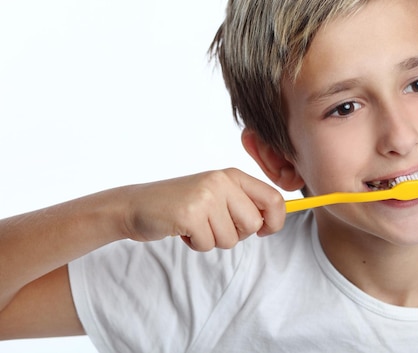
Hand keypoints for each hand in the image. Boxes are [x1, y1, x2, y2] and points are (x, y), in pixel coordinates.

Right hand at [121, 169, 285, 250]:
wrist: (137, 204)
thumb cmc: (181, 204)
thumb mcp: (216, 195)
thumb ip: (244, 204)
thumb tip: (274, 221)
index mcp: (233, 175)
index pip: (274, 198)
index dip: (276, 221)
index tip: (264, 231)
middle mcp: (222, 182)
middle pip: (253, 224)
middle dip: (236, 234)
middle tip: (213, 225)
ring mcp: (206, 196)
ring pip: (231, 239)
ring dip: (212, 240)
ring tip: (195, 225)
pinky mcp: (190, 214)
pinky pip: (208, 244)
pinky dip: (196, 244)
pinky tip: (183, 229)